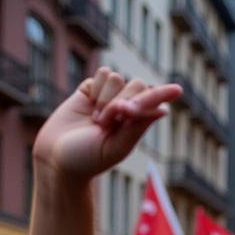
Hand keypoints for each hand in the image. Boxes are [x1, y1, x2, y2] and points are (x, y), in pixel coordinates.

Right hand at [32, 68, 181, 181]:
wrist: (56, 158)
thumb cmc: (88, 159)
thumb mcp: (116, 147)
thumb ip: (137, 127)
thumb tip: (163, 110)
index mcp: (136, 124)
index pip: (154, 103)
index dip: (163, 95)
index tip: (178, 90)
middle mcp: (125, 108)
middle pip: (137, 86)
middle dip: (122, 102)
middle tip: (105, 124)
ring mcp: (108, 97)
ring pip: (117, 79)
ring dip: (106, 99)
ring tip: (96, 120)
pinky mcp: (91, 89)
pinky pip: (102, 74)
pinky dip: (96, 89)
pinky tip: (88, 106)